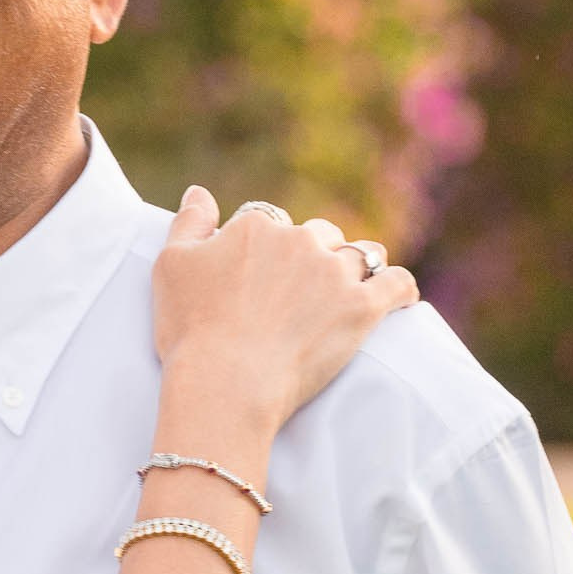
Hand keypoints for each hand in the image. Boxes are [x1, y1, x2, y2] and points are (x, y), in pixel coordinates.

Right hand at [150, 190, 417, 441]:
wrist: (225, 382)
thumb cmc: (191, 329)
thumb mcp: (171, 266)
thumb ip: (190, 223)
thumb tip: (199, 191)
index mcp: (256, 227)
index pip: (271, 223)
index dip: (267, 248)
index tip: (261, 276)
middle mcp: (300, 240)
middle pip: (320, 235)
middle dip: (315, 254)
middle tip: (305, 290)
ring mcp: (335, 273)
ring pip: (362, 254)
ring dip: (359, 266)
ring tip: (356, 287)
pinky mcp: (362, 308)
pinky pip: (398, 284)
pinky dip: (401, 288)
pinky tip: (401, 299)